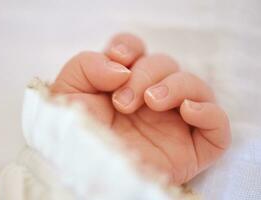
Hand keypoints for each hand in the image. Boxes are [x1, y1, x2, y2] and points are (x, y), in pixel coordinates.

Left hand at [50, 33, 230, 184]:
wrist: (83, 174)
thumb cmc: (73, 134)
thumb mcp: (68, 92)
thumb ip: (87, 65)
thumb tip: (122, 69)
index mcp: (123, 84)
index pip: (137, 51)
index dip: (130, 46)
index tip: (117, 59)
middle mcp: (149, 99)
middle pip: (166, 64)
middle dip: (146, 74)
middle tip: (124, 101)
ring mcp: (173, 122)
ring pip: (196, 86)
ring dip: (176, 85)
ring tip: (152, 101)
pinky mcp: (191, 148)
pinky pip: (218, 124)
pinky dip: (209, 112)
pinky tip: (187, 110)